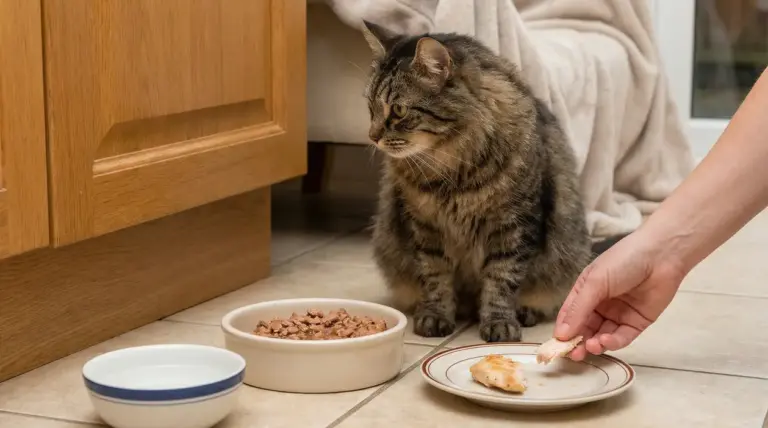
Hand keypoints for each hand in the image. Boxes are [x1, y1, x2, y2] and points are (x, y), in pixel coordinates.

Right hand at [554, 229, 686, 359]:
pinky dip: (613, 341)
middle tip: (573, 355)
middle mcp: (600, 304)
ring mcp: (618, 314)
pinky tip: (606, 341)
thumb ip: (578, 310)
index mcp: (586, 291)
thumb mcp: (594, 282)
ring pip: (602, 336)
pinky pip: (622, 337)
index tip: (557, 346)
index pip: (570, 315)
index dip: (563, 330)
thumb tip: (561, 334)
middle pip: (585, 329)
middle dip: (578, 342)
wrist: (662, 255)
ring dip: (595, 343)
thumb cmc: (623, 261)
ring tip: (591, 346)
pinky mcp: (636, 322)